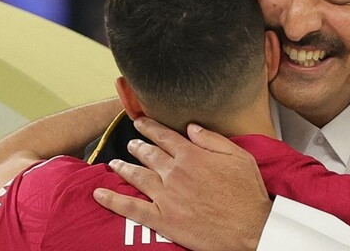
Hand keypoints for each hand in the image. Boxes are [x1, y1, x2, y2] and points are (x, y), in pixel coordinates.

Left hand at [93, 118, 272, 250]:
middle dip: (137, 146)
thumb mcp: (239, 157)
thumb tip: (192, 128)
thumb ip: (212, 140)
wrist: (250, 227)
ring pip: (137, 176)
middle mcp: (175, 173)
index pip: (165, 136)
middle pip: (148, 154)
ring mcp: (166, 196)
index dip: (150, 127)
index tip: (141, 122)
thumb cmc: (247, 193)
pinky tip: (100, 194)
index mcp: (192, 156)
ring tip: (115, 164)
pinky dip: (113, 200)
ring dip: (123, 168)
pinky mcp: (162, 219)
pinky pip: (131, 207)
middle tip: (130, 142)